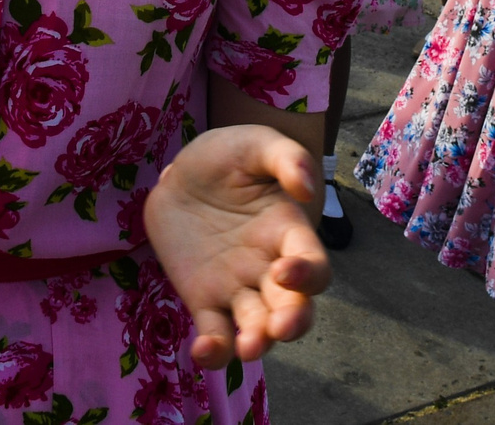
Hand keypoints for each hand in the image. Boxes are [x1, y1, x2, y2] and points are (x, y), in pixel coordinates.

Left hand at [144, 124, 327, 368]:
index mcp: (289, 233)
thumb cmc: (229, 155)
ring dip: (257, 343)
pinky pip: (215, 333)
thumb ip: (286, 157)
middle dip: (292, 323)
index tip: (284, 271)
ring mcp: (238, 288)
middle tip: (277, 328)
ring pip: (258, 328)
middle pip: (294, 309)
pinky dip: (213, 351)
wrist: (181, 171)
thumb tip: (306, 189)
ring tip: (248, 347)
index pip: (314, 265)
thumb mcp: (257, 143)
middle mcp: (270, 269)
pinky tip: (202, 352)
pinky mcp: (205, 300)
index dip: (307, 275)